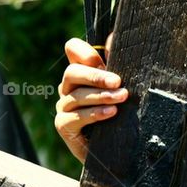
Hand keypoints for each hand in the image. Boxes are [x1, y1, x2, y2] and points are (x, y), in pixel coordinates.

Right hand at [54, 34, 126, 162]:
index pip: (73, 51)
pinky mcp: (64, 126)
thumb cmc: (120, 115)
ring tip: (122, 98)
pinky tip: (111, 112)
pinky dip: (94, 113)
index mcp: (82, 74)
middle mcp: (69, 88)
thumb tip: (114, 36)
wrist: (116, 151)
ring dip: (101, 96)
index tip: (100, 55)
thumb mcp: (121, 88)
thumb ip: (117, 64)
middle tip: (118, 81)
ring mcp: (64, 107)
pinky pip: (75, 117)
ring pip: (76, 96)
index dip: (82, 50)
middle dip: (95, 76)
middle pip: (72, 72)